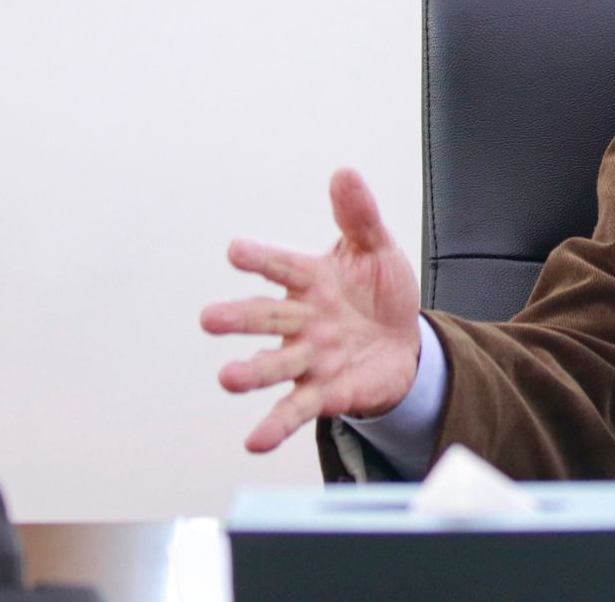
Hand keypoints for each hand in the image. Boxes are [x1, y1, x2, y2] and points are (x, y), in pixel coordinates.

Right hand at [201, 168, 421, 452]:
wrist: (405, 344)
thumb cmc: (380, 292)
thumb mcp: (376, 248)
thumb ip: (358, 215)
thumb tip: (344, 172)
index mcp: (311, 280)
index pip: (283, 267)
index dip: (261, 259)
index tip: (236, 251)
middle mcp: (302, 320)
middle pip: (268, 317)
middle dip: (240, 318)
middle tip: (209, 318)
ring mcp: (309, 357)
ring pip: (275, 365)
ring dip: (251, 372)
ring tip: (227, 378)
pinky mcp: (325, 391)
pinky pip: (297, 408)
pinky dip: (276, 424)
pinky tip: (254, 442)